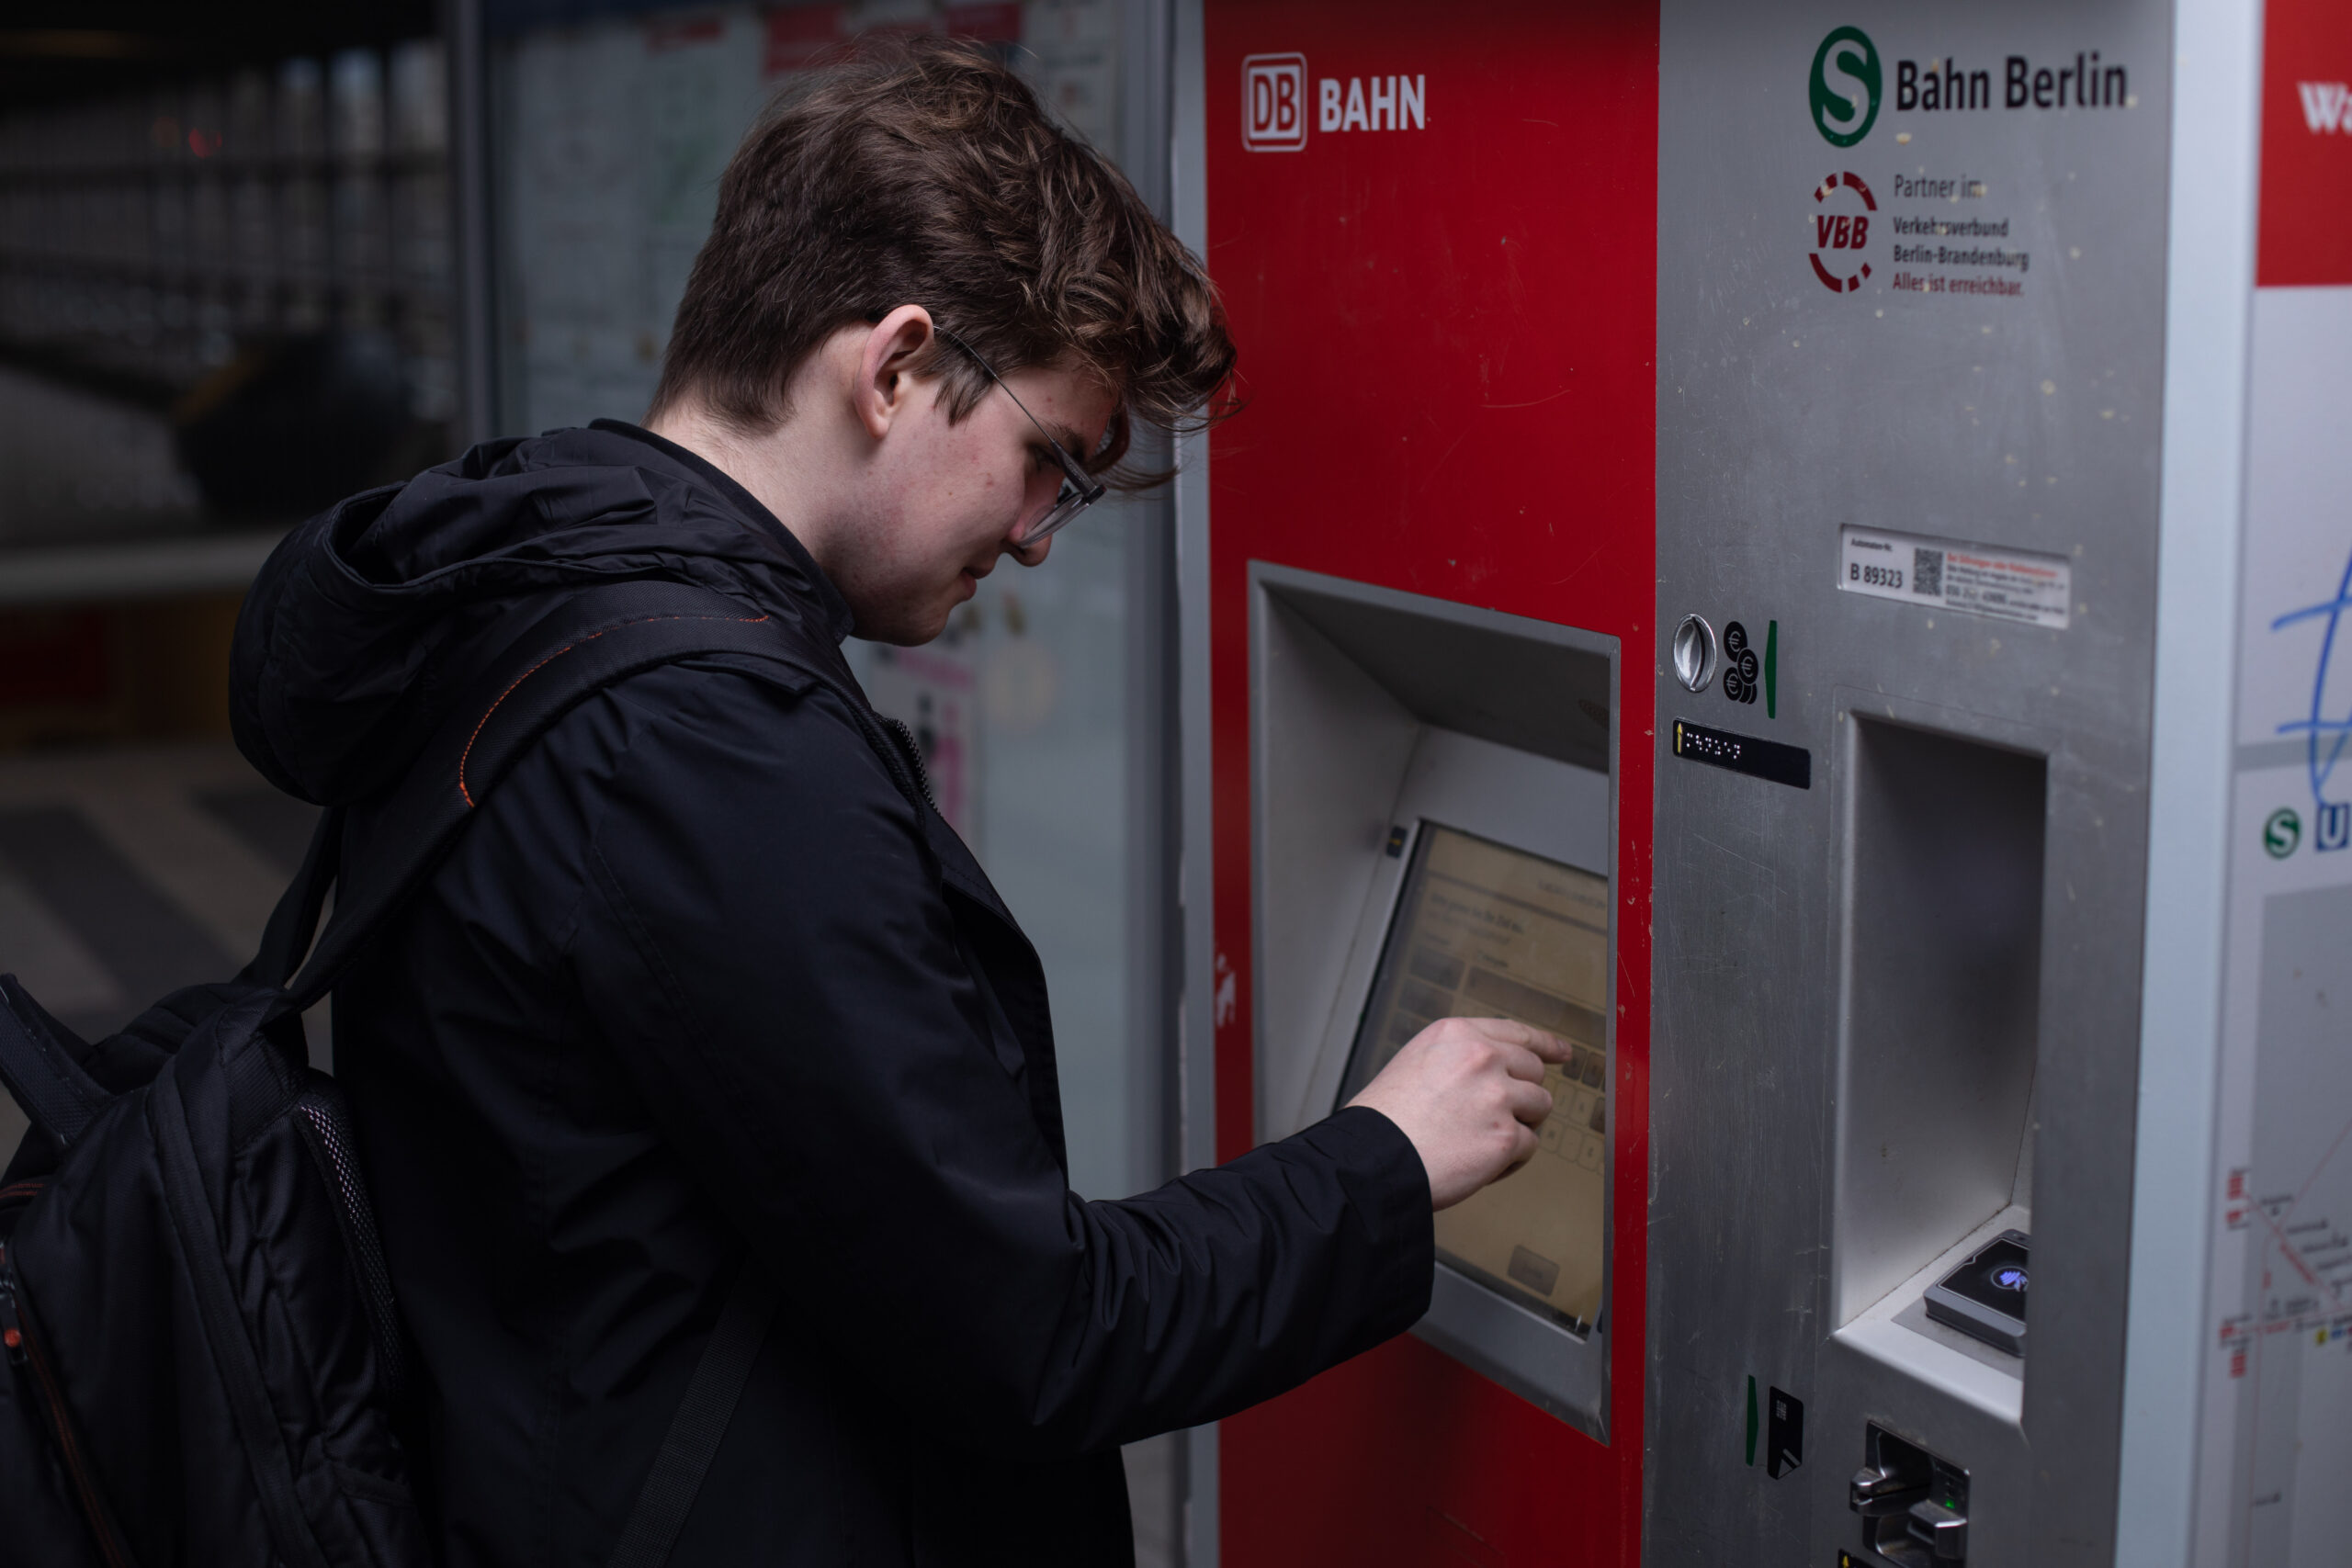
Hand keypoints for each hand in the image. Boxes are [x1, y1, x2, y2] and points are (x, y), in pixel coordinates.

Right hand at [1346, 1017, 1574, 1209]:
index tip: (1561, 1052)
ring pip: (1539, 1108)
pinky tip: (1480, 1163)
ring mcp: (1497, 1096)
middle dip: (1521, 1095)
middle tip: (1495, 1117)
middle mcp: (1482, 1057)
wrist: (1372, 1159)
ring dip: (1518, 1126)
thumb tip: (1499, 1071)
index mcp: (1458, 1035)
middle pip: (1534, 1071)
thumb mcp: (1417, 1062)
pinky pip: (1530, 1146)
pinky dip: (1510, 1161)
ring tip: (1481, 1141)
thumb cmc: (1386, 1120)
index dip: (1545, 1044)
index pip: (1517, 1032)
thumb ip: (1460, 1058)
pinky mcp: (1506, 1137)